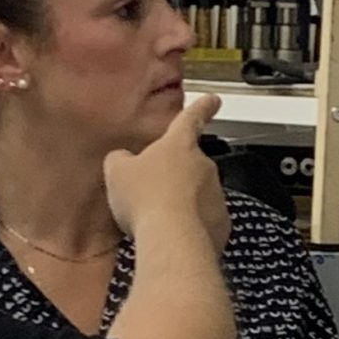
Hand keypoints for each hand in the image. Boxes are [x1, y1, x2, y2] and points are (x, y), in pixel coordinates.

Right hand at [104, 95, 229, 252]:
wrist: (172, 239)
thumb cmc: (145, 199)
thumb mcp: (117, 173)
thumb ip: (121, 160)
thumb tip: (122, 159)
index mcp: (178, 146)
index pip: (190, 119)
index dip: (201, 108)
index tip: (213, 99)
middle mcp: (203, 165)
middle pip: (190, 164)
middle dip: (176, 176)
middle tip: (154, 191)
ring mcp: (216, 194)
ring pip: (198, 194)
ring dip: (181, 203)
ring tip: (157, 219)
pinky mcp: (220, 223)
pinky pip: (204, 220)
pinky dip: (190, 226)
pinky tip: (172, 237)